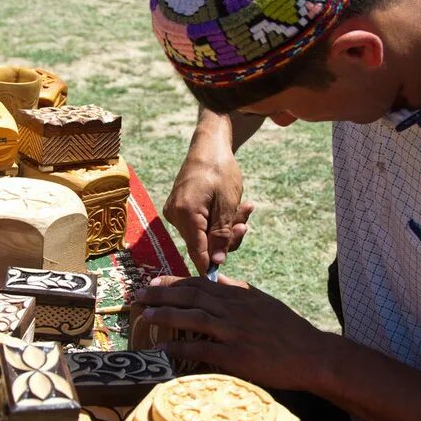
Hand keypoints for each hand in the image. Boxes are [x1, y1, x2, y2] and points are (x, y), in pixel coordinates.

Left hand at [135, 276, 325, 390]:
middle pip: (191, 296)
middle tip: (139, 295)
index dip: (174, 282)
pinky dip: (180, 347)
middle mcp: (234, 309)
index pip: (201, 283)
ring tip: (144, 317)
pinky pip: (201, 349)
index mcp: (240, 295)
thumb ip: (240, 290)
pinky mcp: (236, 355)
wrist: (311, 354)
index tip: (154, 282)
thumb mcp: (263, 301)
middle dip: (162, 295)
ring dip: (165, 316)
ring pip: (193, 318)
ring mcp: (234, 332)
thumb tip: (219, 279)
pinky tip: (162, 348)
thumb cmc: (288, 329)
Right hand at [163, 134, 253, 275]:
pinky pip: (200, 224)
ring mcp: (175, 212)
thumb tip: (217, 261)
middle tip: (245, 222)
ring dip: (225, 227)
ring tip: (245, 208)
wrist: (208, 146)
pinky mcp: (179, 209)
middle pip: (202, 244)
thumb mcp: (228, 203)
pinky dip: (216, 219)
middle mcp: (175, 215)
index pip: (197, 251)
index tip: (226, 274)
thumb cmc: (220, 169)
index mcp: (185, 213)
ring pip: (203, 234)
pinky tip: (234, 207)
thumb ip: (222, 234)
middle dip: (227, 237)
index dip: (212, 264)